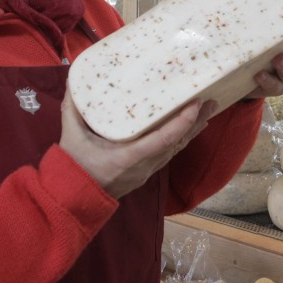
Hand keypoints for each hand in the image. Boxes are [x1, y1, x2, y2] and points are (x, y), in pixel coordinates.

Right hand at [59, 93, 217, 199]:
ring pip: (175, 149)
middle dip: (195, 122)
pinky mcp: (145, 173)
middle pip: (176, 143)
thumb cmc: (73, 168)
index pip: (163, 139)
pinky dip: (181, 140)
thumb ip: (73, 109)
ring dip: (191, 130)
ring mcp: (146, 171)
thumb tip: (73, 81)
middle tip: (211, 102)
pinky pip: (169, 154)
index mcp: (128, 157)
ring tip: (206, 112)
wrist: (72, 200)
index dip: (182, 122)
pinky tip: (189, 130)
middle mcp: (143, 166)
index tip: (196, 104)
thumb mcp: (72, 136)